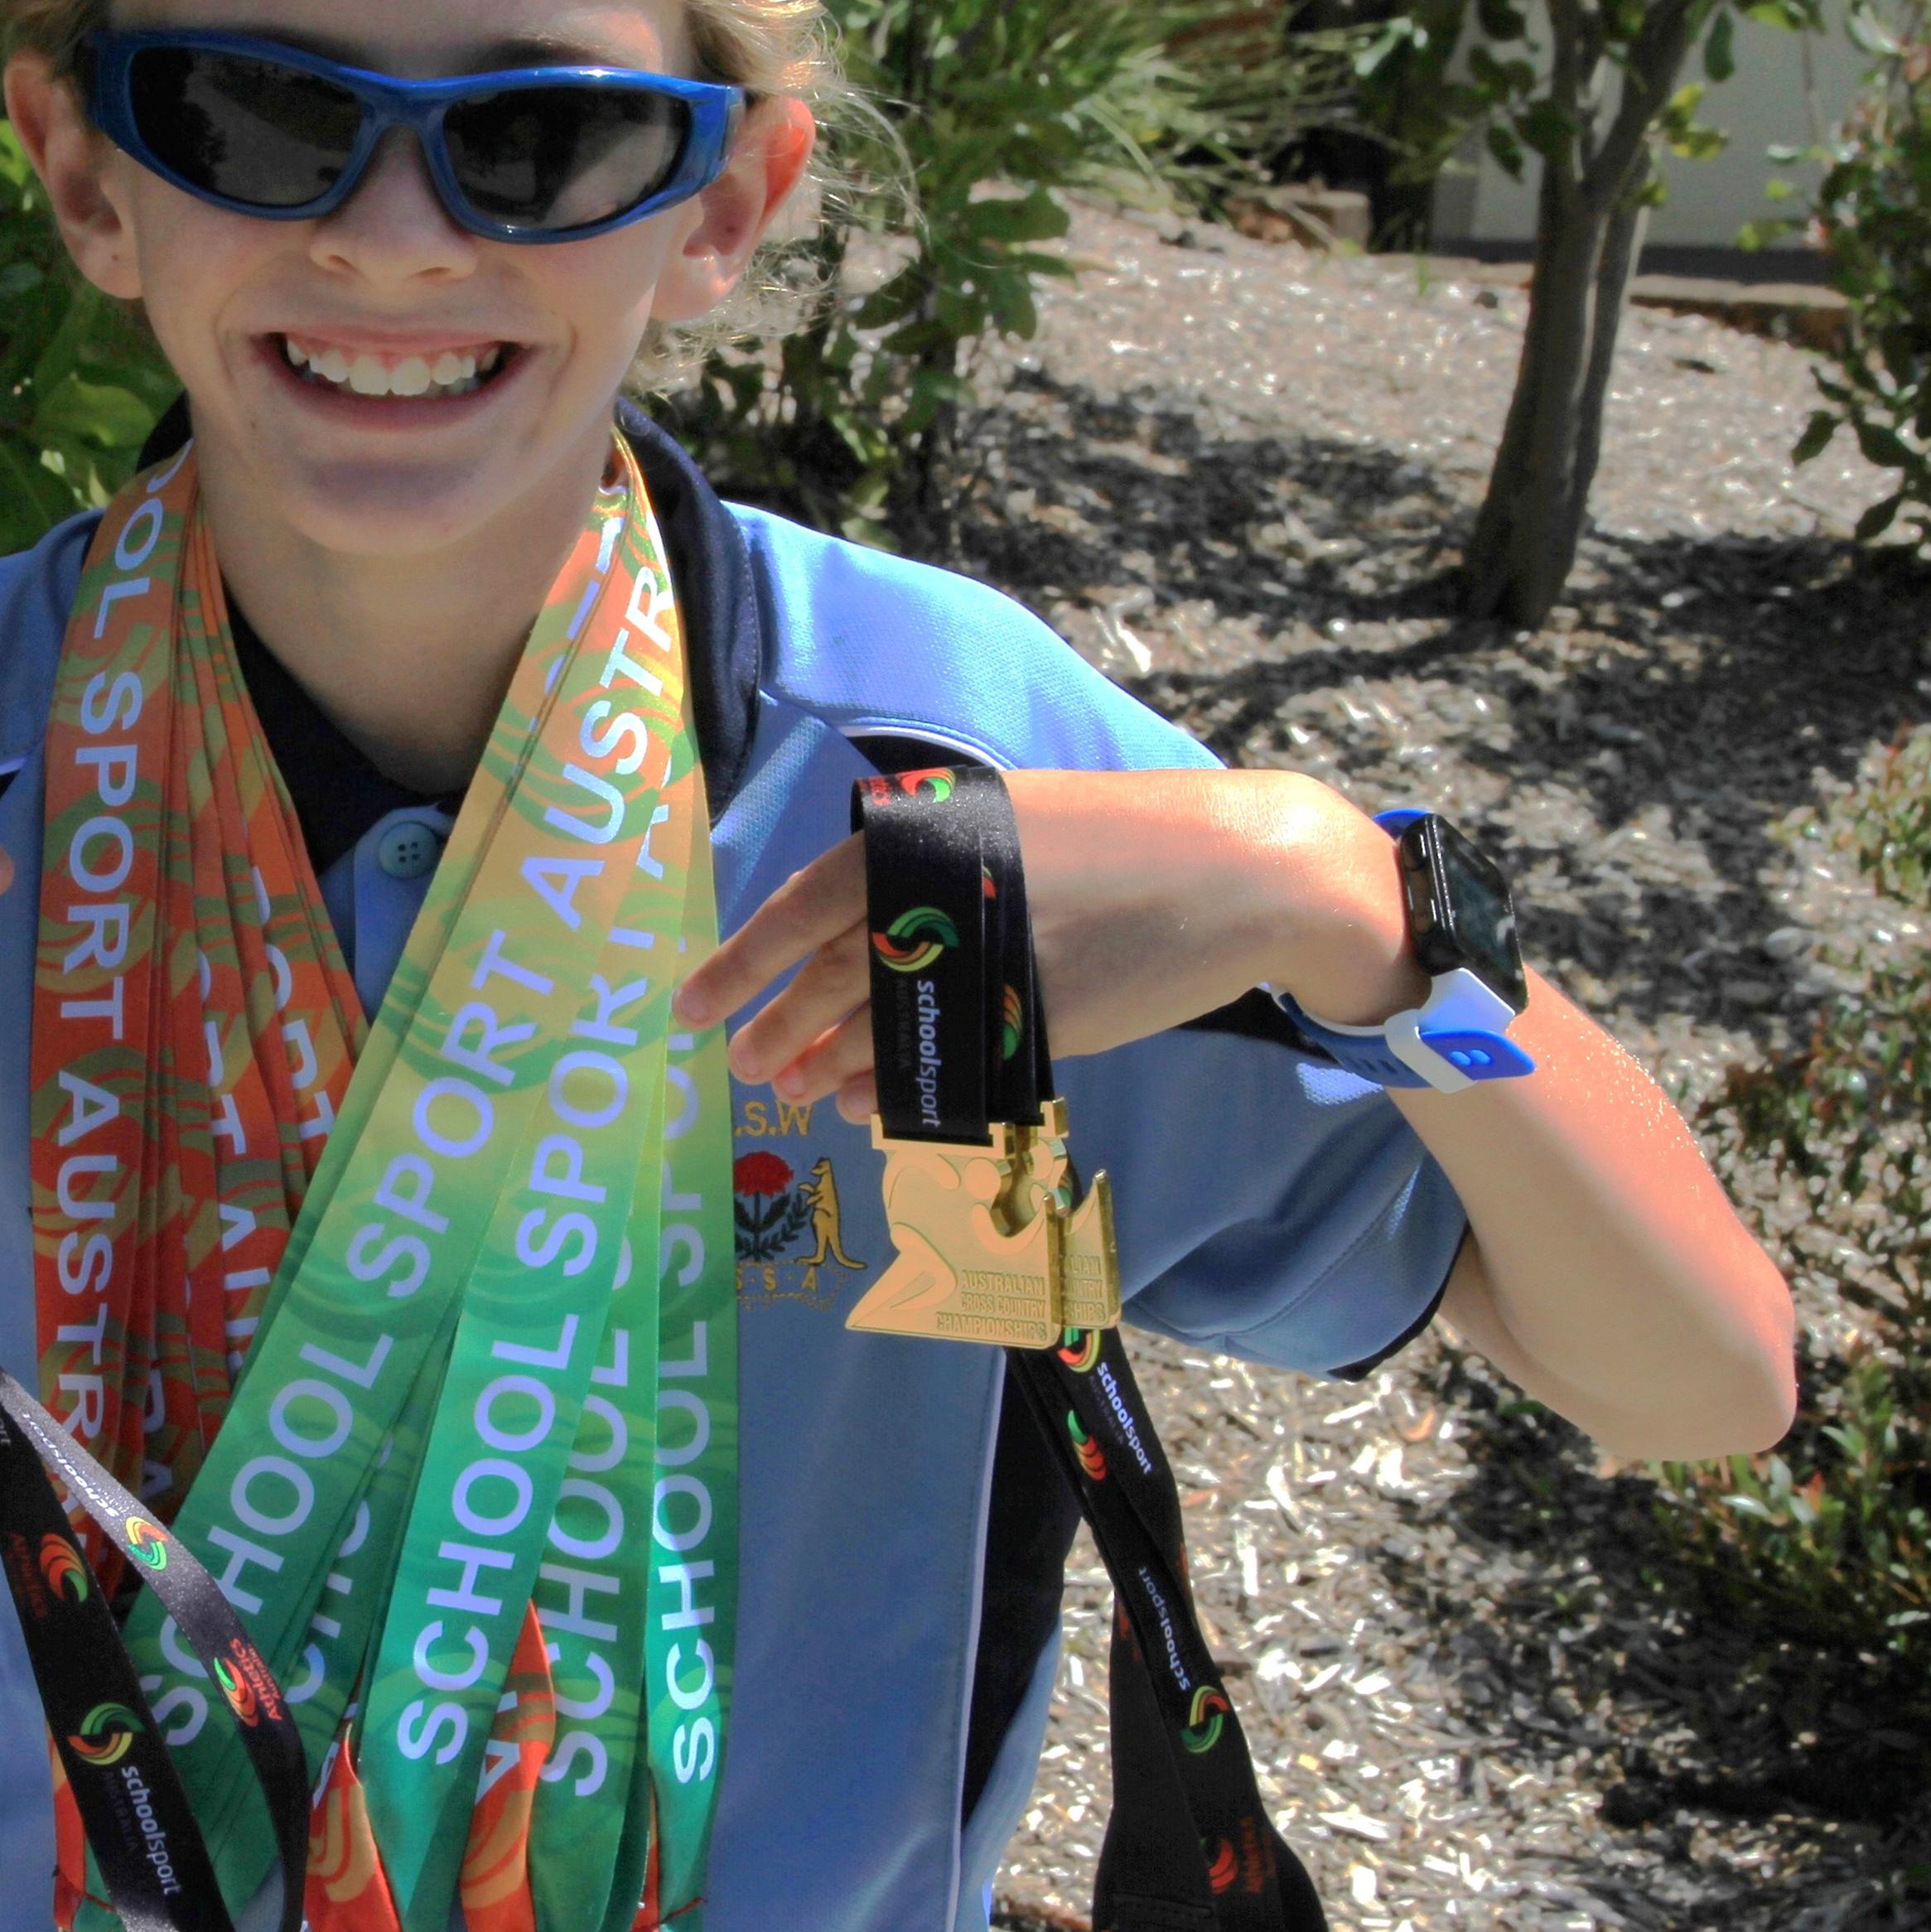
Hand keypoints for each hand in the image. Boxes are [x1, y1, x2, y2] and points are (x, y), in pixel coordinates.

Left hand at [675, 768, 1407, 1121]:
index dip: (740, 963)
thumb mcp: (1011, 827)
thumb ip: (928, 874)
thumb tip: (852, 936)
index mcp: (933, 835)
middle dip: (777, 1029)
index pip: (806, 905)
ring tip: (793, 1089)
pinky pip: (942, 1066)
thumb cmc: (1123, 842)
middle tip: (743, 1065)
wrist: (1241, 869)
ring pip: (879, 1030)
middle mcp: (952, 897)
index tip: (689, 1009)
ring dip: (826, 1065)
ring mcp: (993, 964)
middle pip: (832, 979)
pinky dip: (893, 1089)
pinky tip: (861, 1105)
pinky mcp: (1037, 1021)